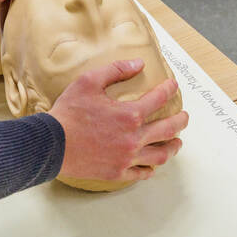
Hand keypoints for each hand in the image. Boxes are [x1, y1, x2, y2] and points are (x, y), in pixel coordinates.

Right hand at [50, 59, 188, 183]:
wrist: (52, 144)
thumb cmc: (69, 112)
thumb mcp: (89, 82)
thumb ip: (117, 70)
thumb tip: (139, 64)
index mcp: (130, 114)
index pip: (158, 100)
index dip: (169, 90)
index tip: (173, 86)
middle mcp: (134, 138)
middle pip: (168, 130)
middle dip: (180, 121)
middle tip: (184, 117)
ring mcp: (127, 158)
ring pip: (160, 155)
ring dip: (172, 147)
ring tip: (177, 143)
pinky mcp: (117, 172)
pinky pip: (141, 173)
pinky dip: (150, 169)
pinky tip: (152, 166)